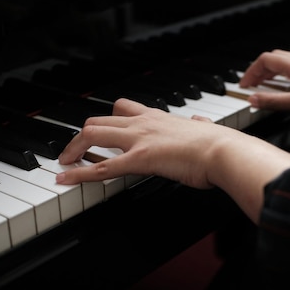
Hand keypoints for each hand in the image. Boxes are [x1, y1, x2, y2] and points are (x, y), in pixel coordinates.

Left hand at [55, 98, 289, 221]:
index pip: (124, 109)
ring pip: (93, 134)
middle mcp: (144, 123)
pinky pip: (101, 167)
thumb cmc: (219, 145)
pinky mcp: (139, 158)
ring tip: (64, 162)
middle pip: (100, 119)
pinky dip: (78, 173)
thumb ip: (197, 126)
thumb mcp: (204, 130)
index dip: (107, 120)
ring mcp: (139, 139)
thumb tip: (201, 124)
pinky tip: (65, 179)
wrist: (224, 151)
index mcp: (158, 117)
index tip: (99, 131)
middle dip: (82, 134)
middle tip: (74, 149)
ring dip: (74, 148)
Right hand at [239, 49, 289, 117]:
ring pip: (283, 66)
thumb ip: (275, 101)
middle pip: (273, 60)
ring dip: (269, 76)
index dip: (250, 72)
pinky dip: (282, 80)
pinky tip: (283, 92)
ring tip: (262, 90)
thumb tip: (253, 99)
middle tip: (249, 87)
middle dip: (258, 72)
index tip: (243, 86)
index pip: (265, 60)